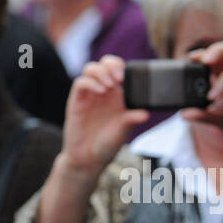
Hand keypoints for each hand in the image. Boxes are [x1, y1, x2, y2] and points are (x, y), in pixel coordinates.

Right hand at [61, 56, 150, 176]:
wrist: (88, 159)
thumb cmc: (106, 144)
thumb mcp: (123, 130)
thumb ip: (132, 119)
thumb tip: (145, 113)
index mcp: (117, 95)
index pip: (118, 69)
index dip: (122, 67)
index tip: (126, 78)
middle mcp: (102, 92)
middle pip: (103, 63)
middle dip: (111, 64)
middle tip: (118, 79)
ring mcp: (89, 95)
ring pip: (91, 69)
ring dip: (100, 72)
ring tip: (108, 85)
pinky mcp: (76, 101)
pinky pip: (80, 83)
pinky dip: (90, 82)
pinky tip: (99, 91)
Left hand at [183, 41, 222, 146]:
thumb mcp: (216, 118)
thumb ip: (201, 115)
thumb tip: (184, 114)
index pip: (218, 56)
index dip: (205, 53)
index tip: (191, 58)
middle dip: (217, 52)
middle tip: (205, 61)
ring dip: (222, 82)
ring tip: (211, 97)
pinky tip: (221, 106)